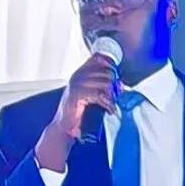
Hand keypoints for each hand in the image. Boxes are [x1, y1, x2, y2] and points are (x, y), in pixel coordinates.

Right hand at [34, 51, 119, 172]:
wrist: (65, 127)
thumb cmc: (79, 112)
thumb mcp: (91, 96)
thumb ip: (103, 87)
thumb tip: (120, 85)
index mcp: (80, 73)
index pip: (97, 59)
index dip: (110, 66)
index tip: (117, 80)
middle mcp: (77, 76)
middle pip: (105, 72)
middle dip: (114, 85)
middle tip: (115, 96)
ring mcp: (76, 84)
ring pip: (104, 84)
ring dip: (112, 96)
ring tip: (111, 105)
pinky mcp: (77, 95)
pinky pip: (99, 95)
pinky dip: (108, 104)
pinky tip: (110, 110)